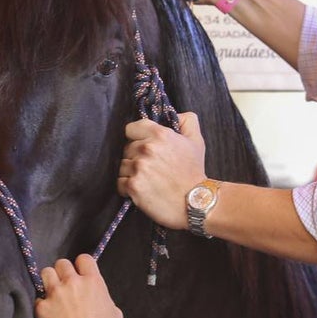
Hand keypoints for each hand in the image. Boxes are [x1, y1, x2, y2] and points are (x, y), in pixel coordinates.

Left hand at [35, 255, 122, 317]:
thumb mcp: (115, 313)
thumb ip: (105, 299)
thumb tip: (99, 299)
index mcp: (93, 282)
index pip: (83, 258)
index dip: (82, 265)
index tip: (81, 273)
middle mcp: (72, 282)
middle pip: (62, 263)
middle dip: (63, 272)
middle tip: (65, 284)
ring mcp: (55, 293)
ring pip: (46, 273)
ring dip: (50, 281)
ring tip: (53, 292)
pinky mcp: (42, 307)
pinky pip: (38, 298)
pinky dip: (42, 304)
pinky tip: (48, 313)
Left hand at [118, 112, 206, 229]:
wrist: (196, 203)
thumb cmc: (194, 172)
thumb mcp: (196, 141)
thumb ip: (187, 120)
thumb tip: (174, 114)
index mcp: (160, 134)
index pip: (131, 128)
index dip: (136, 137)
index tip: (144, 146)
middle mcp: (147, 149)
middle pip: (126, 148)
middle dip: (135, 156)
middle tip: (151, 167)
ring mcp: (139, 168)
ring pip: (122, 166)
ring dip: (131, 172)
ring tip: (148, 179)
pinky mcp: (133, 187)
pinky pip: (120, 183)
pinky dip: (128, 188)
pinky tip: (142, 189)